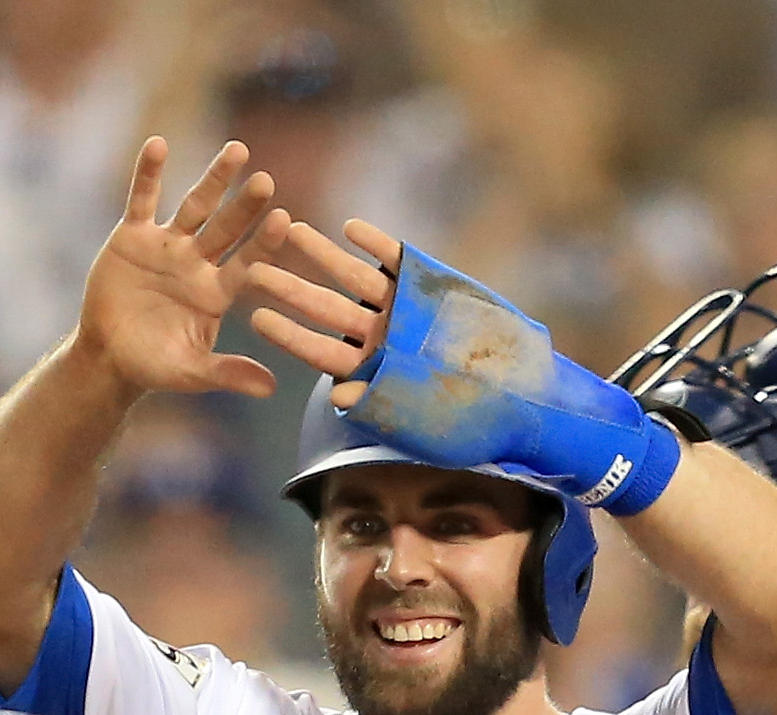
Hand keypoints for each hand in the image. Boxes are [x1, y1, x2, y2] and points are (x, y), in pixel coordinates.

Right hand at [74, 138, 288, 400]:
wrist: (109, 356)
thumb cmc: (153, 366)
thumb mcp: (191, 373)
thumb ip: (228, 373)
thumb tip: (273, 389)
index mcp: (217, 292)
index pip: (247, 262)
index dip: (264, 243)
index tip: (284, 219)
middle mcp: (198, 262)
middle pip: (226, 227)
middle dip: (244, 205)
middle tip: (266, 180)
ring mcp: (167, 245)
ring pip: (195, 205)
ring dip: (214, 179)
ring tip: (238, 150)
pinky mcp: (134, 235)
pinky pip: (142, 199)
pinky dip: (148, 173)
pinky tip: (158, 144)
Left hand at [256, 225, 682, 512]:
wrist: (524, 398)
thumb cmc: (474, 425)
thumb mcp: (425, 423)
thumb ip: (382, 408)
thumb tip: (341, 399)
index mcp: (370, 370)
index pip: (320, 351)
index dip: (290, 335)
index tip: (256, 319)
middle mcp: (379, 336)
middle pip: (325, 309)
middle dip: (290, 288)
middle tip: (252, 268)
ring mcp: (401, 308)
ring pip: (353, 279)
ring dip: (321, 255)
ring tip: (288, 230)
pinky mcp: (429, 284)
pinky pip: (397, 261)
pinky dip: (377, 245)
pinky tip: (352, 227)